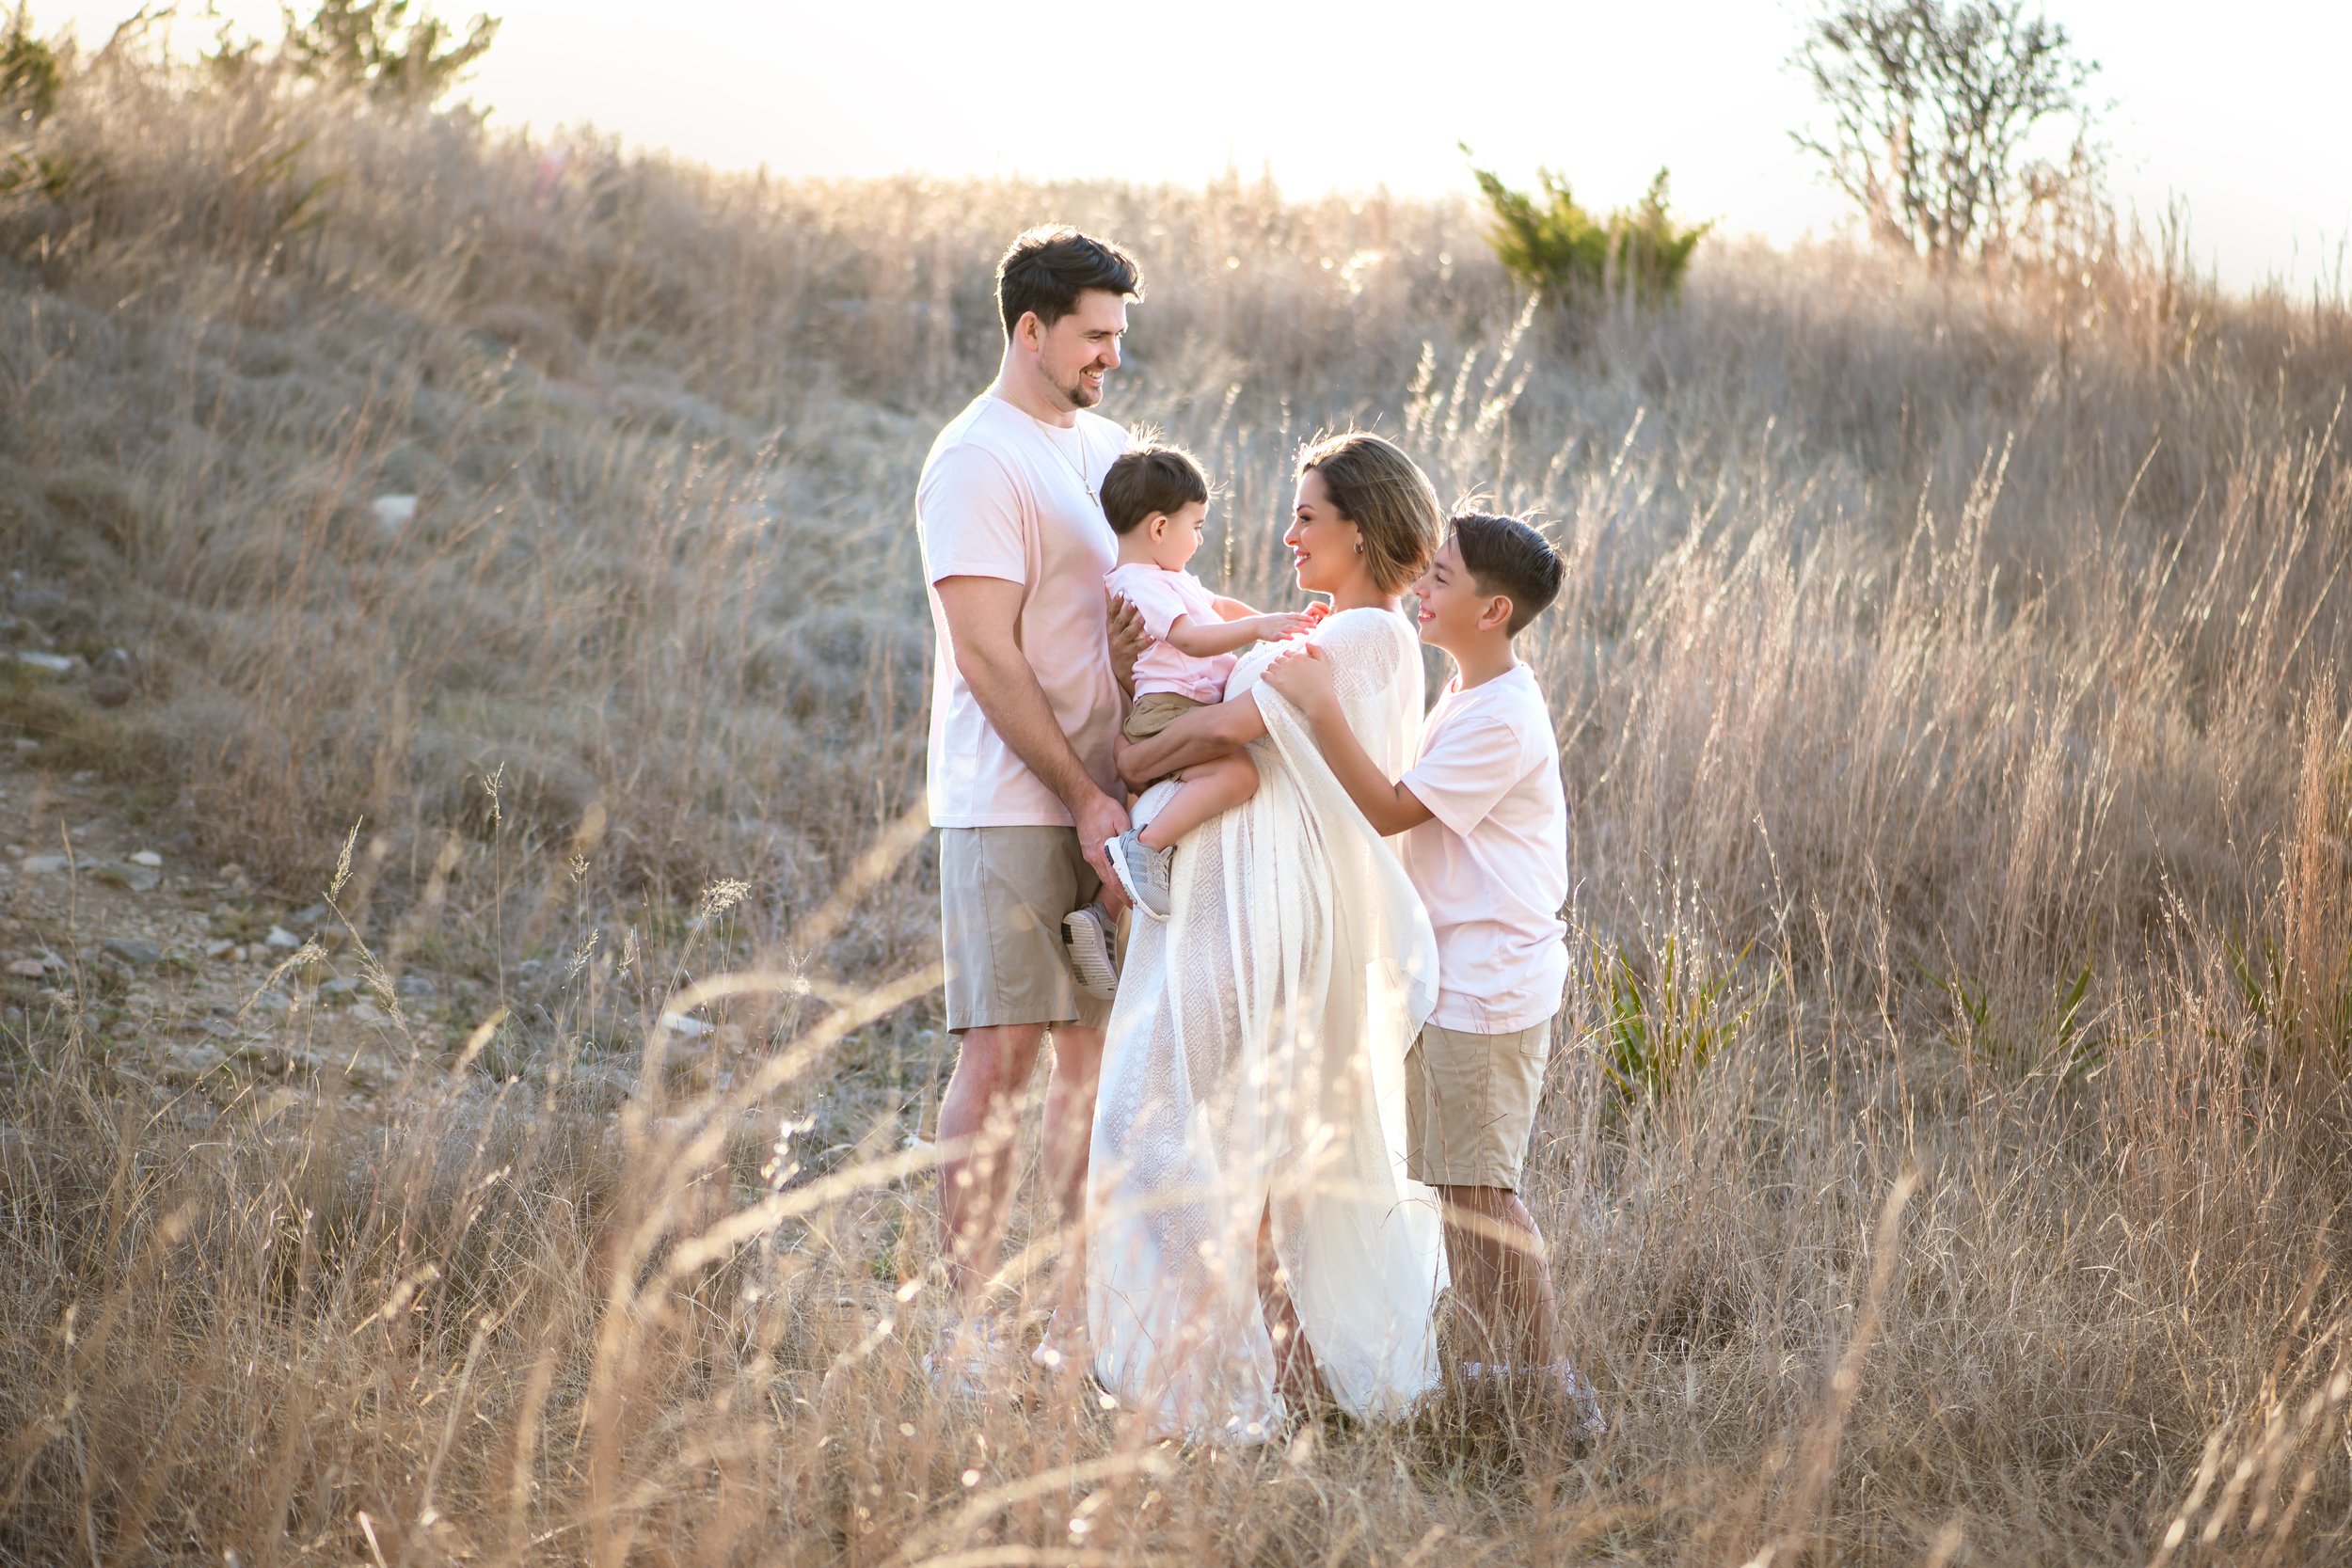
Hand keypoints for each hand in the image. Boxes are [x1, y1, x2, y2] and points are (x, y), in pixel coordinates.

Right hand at [1073, 788, 1132, 917]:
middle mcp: (1094, 858)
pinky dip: (1109, 877)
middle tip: (1133, 904)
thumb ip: (1129, 837)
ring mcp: (1090, 855)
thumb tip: (1138, 851)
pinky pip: (1100, 869)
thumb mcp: (1121, 819)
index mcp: (1103, 852)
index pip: (1115, 880)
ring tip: (1127, 895)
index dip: (1125, 893)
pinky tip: (1117, 878)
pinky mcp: (1088, 851)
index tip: (1133, 903)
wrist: (1082, 801)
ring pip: (1104, 877)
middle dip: (1121, 895)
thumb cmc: (1102, 808)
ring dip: (1115, 887)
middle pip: (1109, 883)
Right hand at [1106, 593, 1151, 694]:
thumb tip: (1106, 584)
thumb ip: (1111, 606)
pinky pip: (1138, 647)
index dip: (1115, 602)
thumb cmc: (1117, 639)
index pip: (1111, 612)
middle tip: (1133, 602)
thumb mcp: (1112, 624)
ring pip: (1128, 633)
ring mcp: (1121, 644)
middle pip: (1120, 621)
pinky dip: (1145, 642)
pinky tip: (1152, 637)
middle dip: (1126, 612)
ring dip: (1136, 625)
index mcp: (1111, 625)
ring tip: (1143, 618)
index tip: (1121, 592)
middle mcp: (1114, 634)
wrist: (1119, 666)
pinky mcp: (1129, 653)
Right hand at [1252, 611, 1319, 641]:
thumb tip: (1301, 623)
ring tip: (1306, 633)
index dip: (1306, 618)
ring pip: (1290, 628)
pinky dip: (1286, 636)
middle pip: (1296, 622)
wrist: (1255, 625)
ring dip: (1299, 630)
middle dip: (1306, 624)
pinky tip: (1292, 638)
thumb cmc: (1270, 624)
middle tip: (1315, 626)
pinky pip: (1280, 635)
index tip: (1314, 620)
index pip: (1297, 616)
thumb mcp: (1281, 619)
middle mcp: (1283, 621)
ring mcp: (1278, 628)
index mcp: (1285, 617)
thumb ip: (1291, 621)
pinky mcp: (1273, 634)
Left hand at [1260, 643, 1337, 718]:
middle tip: (1281, 669)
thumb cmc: (1323, 683)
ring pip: (1271, 665)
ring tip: (1273, 672)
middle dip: (1279, 662)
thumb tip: (1307, 643)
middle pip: (1279, 658)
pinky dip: (1264, 675)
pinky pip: (1265, 675)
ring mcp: (1281, 673)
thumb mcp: (1324, 663)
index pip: (1288, 653)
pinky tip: (1265, 676)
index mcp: (1299, 657)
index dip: (1288, 657)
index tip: (1289, 663)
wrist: (1318, 699)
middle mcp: (1288, 662)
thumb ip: (1317, 650)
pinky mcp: (1276, 683)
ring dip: (1271, 668)